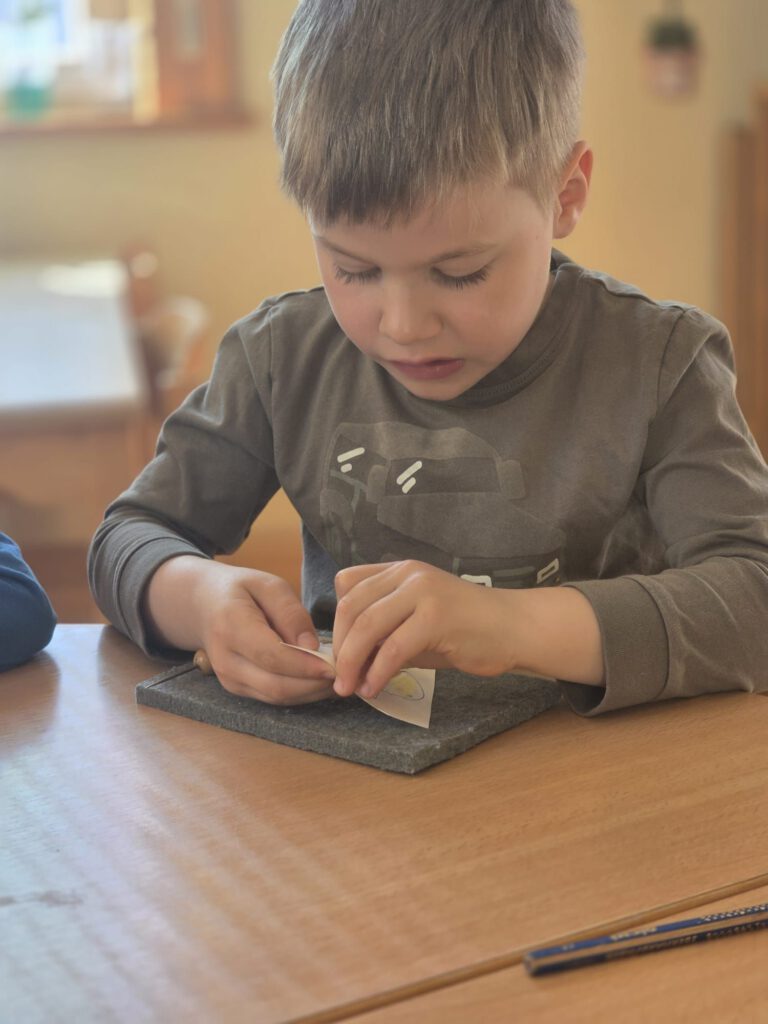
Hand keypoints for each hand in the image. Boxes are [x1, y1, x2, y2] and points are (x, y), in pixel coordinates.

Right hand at [145, 557, 335, 704]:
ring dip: (311, 692)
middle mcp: (225, 660)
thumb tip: (313, 647)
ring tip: (339, 676)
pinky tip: (320, 680)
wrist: (204, 605)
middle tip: (346, 673)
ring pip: (277, 697)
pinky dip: (300, 692)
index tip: (337, 663)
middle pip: (276, 685)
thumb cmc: (240, 590)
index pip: (272, 656)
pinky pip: (273, 697)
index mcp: (230, 626)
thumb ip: (291, 614)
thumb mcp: (269, 585)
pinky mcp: (237, 689)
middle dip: (314, 684)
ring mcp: (229, 679)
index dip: (306, 665)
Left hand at [332, 560, 515, 697]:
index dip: (336, 620)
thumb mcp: (417, 624)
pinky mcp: (437, 617)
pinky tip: (374, 688)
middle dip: (340, 647)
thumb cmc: (466, 630)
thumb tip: (348, 662)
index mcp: (400, 570)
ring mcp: (423, 592)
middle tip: (337, 678)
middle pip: (352, 606)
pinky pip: (394, 647)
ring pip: (368, 625)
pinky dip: (378, 672)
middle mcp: (408, 574)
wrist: (515, 628)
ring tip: (349, 687)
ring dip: (351, 662)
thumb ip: (386, 633)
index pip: (348, 584)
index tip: (338, 652)